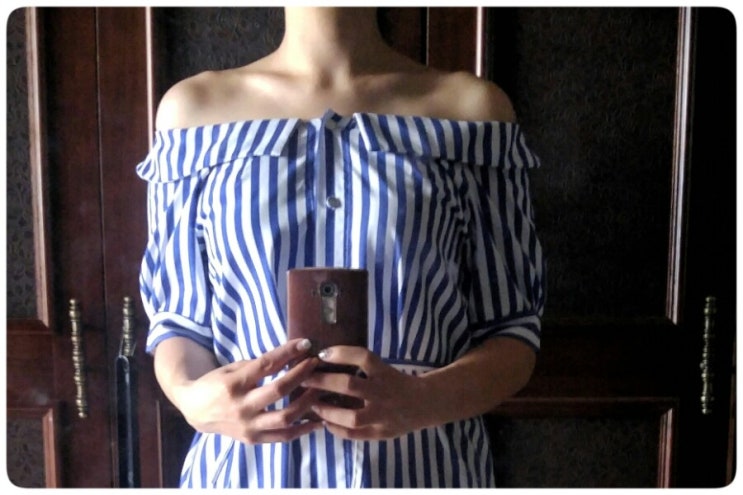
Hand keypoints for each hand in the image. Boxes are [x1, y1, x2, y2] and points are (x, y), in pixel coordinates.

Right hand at [173, 339, 322, 443]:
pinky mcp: (253, 439)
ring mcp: (247, 427)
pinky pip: (283, 437)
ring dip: (307, 402)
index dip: (287, 353)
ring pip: (285, 417)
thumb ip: (258, 365)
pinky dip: (303, 430)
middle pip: (278, 390)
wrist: (195, 410)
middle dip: (301, 375)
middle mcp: (241, 407)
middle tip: (316, 363)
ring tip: (322, 389)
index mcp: (233, 383)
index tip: (305, 344)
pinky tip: (318, 420)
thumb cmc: (216, 383)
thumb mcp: (232, 368)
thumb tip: (290, 356)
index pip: (266, 365)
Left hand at [300, 346, 428, 439]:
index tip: (322, 353)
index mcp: (385, 372)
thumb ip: (361, 365)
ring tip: (312, 406)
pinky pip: (355, 434)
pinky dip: (337, 429)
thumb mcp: (383, 368)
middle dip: (324, 382)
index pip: (363, 357)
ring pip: (352, 416)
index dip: (342, 353)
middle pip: (350, 385)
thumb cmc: (396, 382)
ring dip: (328, 411)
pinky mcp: (381, 432)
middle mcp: (383, 392)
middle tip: (304, 379)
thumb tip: (325, 357)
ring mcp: (383, 415)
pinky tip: (325, 423)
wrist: (424, 404)